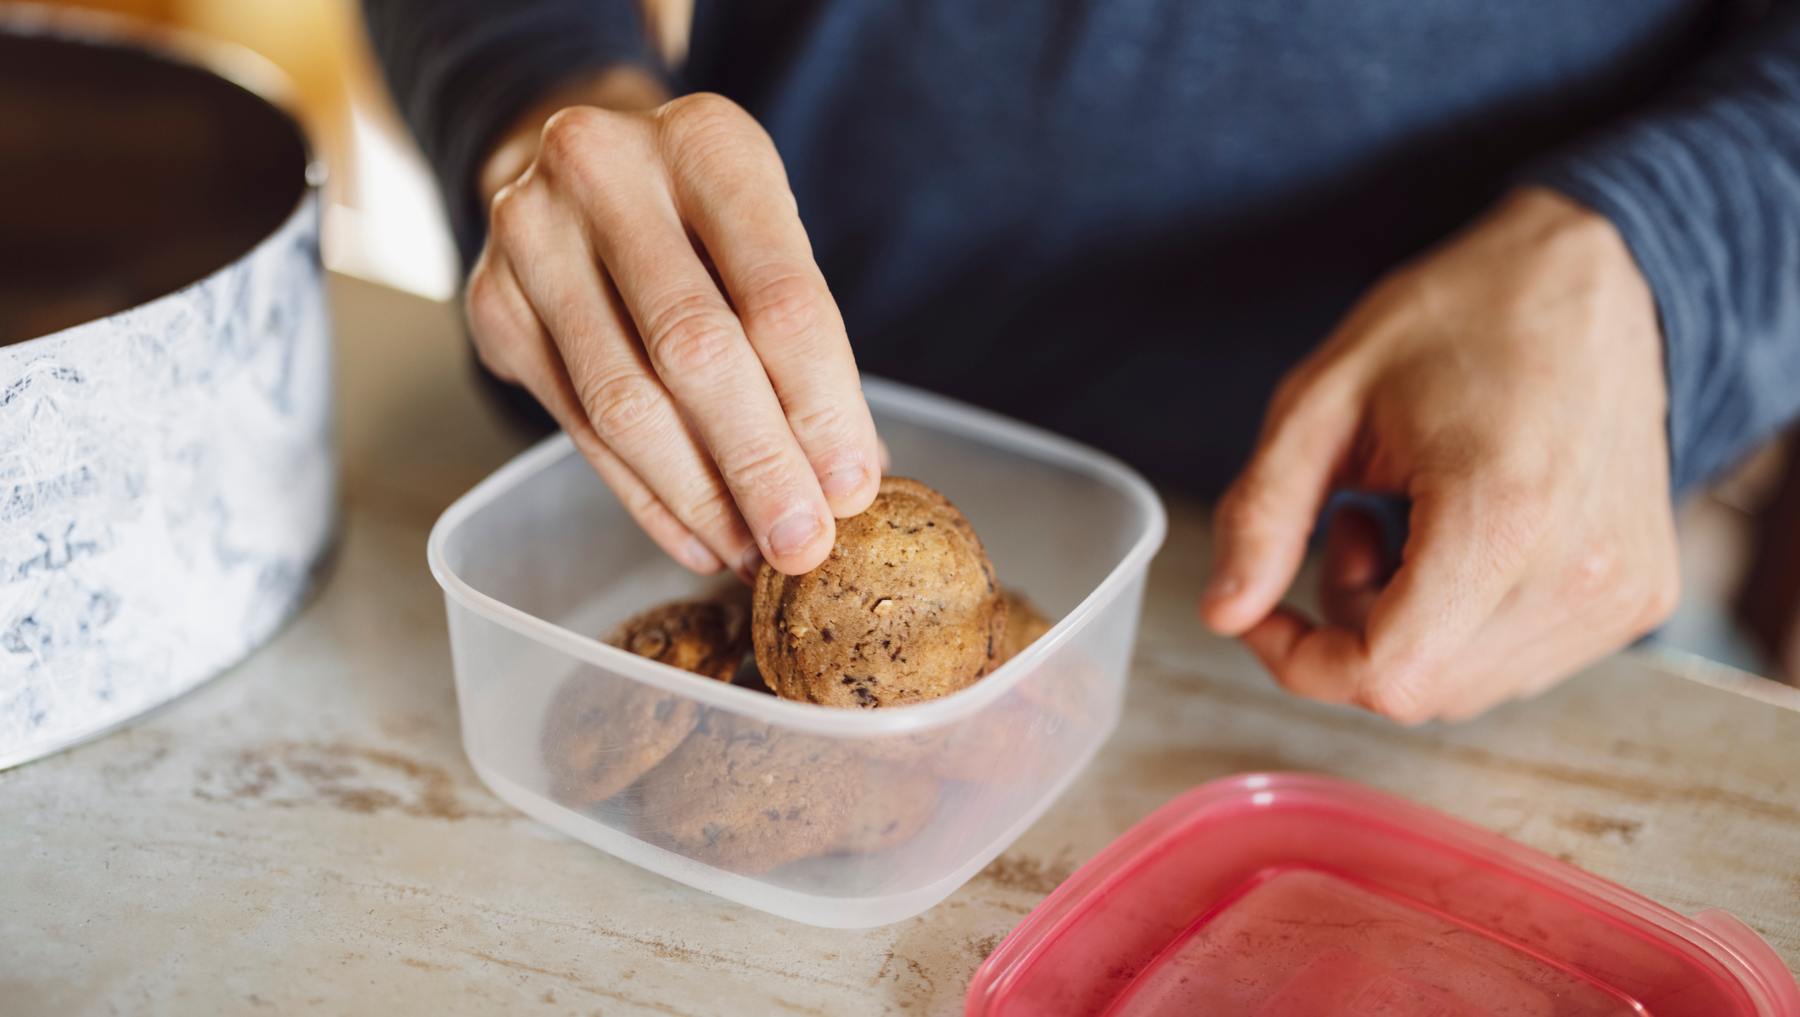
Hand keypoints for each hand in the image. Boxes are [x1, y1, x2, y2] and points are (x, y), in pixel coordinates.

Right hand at [466, 74, 880, 580]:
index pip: (781, 298)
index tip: (853, 490)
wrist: (581, 172)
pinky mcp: (494, 303)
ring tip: (752, 553)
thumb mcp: (766, 237)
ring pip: (625, 403)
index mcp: (708, 143)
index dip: (822, 408)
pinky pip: (579, 428)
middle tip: (802, 545)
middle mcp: (606, 172)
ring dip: (700, 498)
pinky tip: (697, 538)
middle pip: (696, 352)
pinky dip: (647, 498)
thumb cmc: (703, 217)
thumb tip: (850, 477)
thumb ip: (804, 343)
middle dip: (759, 466)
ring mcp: (533, 235)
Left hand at [1199, 188, 1680, 722]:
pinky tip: (1459, 539)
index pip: (1387, 675)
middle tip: (1345, 531)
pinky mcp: (1641, 596)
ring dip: (1405, 632)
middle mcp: (1579, 573)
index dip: (1302, 661)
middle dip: (1350, 636)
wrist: (1596, 278)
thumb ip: (1263, 515)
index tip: (1266, 609)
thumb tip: (1223, 614)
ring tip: (1402, 524)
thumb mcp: (1322, 400)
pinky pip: (1517, 663)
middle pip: (1421, 691)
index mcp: (1501, 517)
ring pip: (1466, 688)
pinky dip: (1461, 626)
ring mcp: (1621, 592)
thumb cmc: (1458, 320)